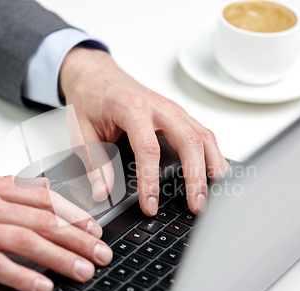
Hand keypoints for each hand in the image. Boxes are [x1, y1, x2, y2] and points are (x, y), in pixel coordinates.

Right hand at [0, 174, 111, 290]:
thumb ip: (10, 187)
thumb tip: (44, 189)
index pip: (45, 198)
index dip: (75, 214)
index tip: (95, 229)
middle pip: (43, 220)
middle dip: (78, 239)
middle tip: (101, 253)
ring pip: (26, 240)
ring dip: (60, 258)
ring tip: (83, 271)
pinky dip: (23, 276)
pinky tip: (42, 285)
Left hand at [60, 46, 228, 215]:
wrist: (96, 74)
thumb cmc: (91, 99)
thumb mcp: (81, 131)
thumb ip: (95, 163)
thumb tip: (104, 192)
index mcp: (132, 108)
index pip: (148, 149)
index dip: (150, 181)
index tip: (150, 205)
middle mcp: (159, 106)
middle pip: (189, 141)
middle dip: (196, 177)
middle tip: (197, 206)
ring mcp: (173, 109)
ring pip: (204, 136)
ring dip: (213, 166)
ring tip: (217, 195)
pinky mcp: (179, 115)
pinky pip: (203, 134)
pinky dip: (213, 155)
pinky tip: (216, 174)